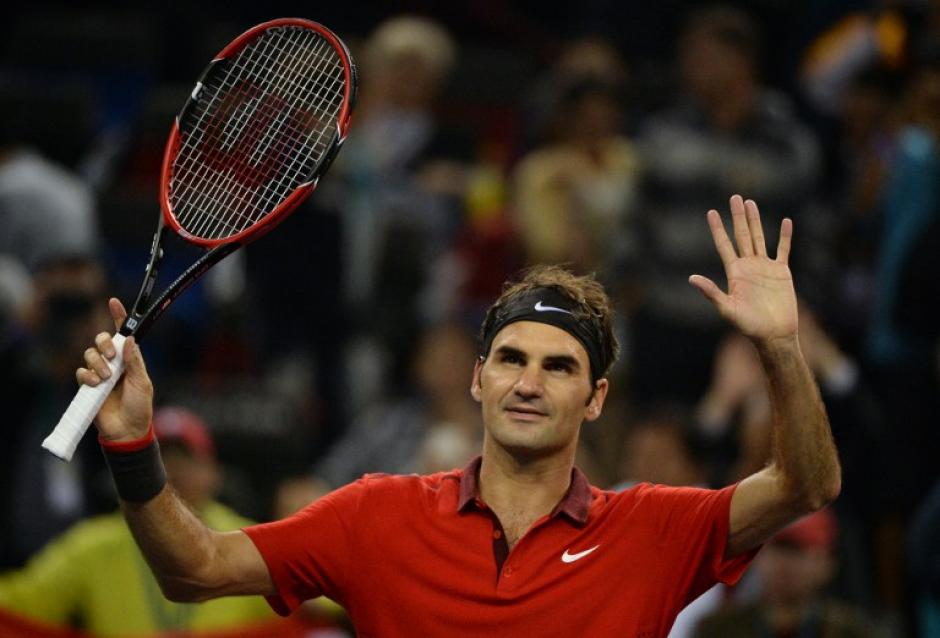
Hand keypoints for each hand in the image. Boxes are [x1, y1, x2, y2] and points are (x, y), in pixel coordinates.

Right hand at [75, 298, 152, 441]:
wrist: (126, 431)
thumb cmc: (139, 407)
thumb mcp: (142, 383)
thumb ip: (135, 362)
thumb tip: (130, 340)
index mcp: (130, 360)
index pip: (123, 335)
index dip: (118, 317)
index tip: (113, 302)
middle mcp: (114, 363)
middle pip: (102, 340)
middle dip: (104, 343)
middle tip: (110, 356)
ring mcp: (100, 374)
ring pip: (89, 354)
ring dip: (96, 363)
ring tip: (105, 378)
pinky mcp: (88, 386)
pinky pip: (81, 372)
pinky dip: (87, 376)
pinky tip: (95, 385)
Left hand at [689, 195, 797, 346]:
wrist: (774, 334)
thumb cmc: (749, 326)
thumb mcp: (727, 308)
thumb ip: (711, 292)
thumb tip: (691, 278)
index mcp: (734, 273)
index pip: (724, 245)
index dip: (718, 229)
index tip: (711, 212)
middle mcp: (748, 267)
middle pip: (742, 236)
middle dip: (738, 217)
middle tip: (734, 197)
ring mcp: (765, 268)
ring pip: (760, 238)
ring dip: (756, 221)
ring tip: (751, 203)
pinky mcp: (782, 272)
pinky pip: (783, 250)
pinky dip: (785, 236)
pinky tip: (785, 221)